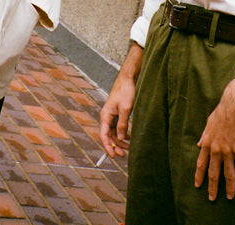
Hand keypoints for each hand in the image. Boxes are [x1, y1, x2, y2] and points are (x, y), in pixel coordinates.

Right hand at [99, 43, 142, 158]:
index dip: (107, 147)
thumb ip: (122, 124)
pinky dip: (124, 133)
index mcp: (105, 115)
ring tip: (129, 147)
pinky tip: (131, 137)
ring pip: (115, 132)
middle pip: (109, 135)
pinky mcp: (118, 113)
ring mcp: (112, 115)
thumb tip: (121, 138)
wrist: (129, 78)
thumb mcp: (126, 109)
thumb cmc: (126, 91)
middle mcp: (107, 116)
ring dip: (121, 140)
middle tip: (124, 154)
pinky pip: (119, 126)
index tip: (113, 156)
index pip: (104, 135)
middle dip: (116, 146)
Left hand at [194, 76, 234, 200]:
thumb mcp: (209, 123)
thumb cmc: (223, 112)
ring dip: (229, 186)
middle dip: (212, 187)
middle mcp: (216, 149)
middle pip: (213, 172)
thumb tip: (198, 144)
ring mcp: (228, 150)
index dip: (199, 175)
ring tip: (230, 196)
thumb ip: (204, 135)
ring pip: (229, 173)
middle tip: (212, 198)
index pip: (201, 163)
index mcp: (207, 142)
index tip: (198, 185)